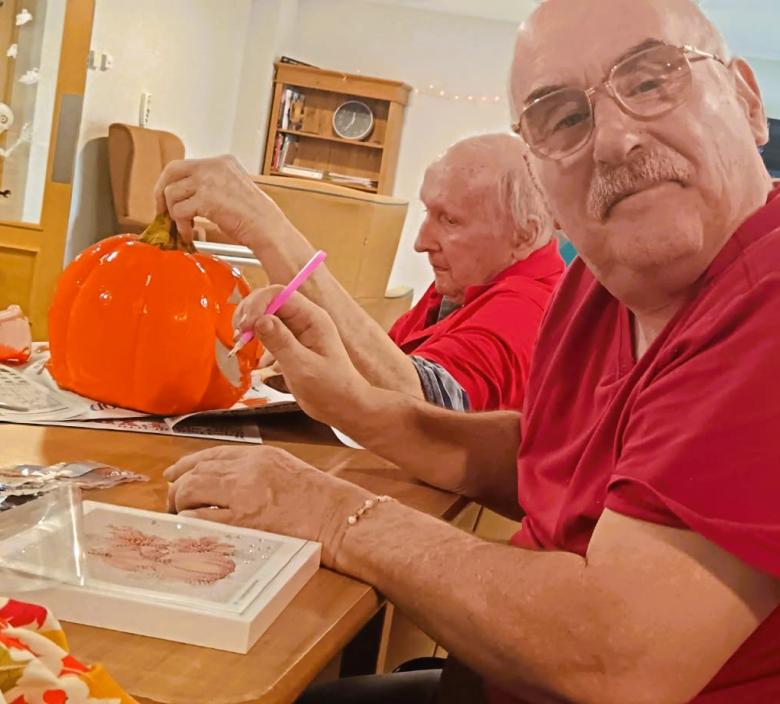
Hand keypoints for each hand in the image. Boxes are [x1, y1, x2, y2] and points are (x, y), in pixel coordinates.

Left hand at [153, 154, 289, 244]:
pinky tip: (189, 233)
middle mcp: (214, 166)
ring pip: (172, 193)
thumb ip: (211, 186)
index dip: (173, 183)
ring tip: (184, 227)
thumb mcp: (233, 190)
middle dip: (161, 192)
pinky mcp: (205, 199)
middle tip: (161, 209)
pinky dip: (181, 226)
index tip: (169, 197)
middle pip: (172, 171)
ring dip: (174, 214)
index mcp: (222, 162)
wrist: (268, 228)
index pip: (185, 165)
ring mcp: (209, 181)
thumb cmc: (256, 217)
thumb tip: (187, 196)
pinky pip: (179, 211)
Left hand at [164, 445, 372, 567]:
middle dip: (177, 488)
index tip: (173, 474)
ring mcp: (244, 494)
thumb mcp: (286, 470)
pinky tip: (188, 526)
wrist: (339, 517)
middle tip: (173, 502)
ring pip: (191, 491)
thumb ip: (255, 471)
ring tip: (180, 516)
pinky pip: (201, 519)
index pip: (212, 454)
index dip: (187, 464)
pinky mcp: (243, 521)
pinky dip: (189, 521)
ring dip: (179, 504)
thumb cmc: (319, 500)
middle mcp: (248, 469)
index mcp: (260, 455)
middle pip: (196, 471)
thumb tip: (222, 482)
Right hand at [233, 286, 372, 427]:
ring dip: (249, 322)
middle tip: (239, 333)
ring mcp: (296, 330)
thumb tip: (260, 320)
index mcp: (312, 318)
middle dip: (250, 311)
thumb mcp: (303, 367)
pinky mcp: (289, 343)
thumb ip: (281, 343)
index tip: (246, 326)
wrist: (342, 406)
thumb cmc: (332, 388)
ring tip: (240, 340)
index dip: (258, 304)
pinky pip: (267, 330)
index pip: (279, 294)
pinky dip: (254, 335)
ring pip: (265, 314)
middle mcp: (304, 319)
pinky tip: (247, 346)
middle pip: (269, 300)